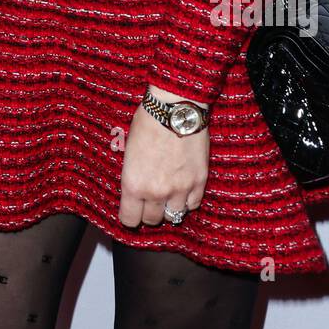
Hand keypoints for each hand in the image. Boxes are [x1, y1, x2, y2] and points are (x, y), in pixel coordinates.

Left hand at [119, 87, 208, 227]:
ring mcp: (180, 189)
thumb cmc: (147, 123)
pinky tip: (183, 189)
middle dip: (150, 211)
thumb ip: (133, 176)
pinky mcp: (199, 181)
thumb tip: (135, 190)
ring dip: (169, 206)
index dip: (130, 216)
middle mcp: (156, 192)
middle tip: (150, 199)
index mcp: (133, 184)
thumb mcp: (128, 151)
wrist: (174, 108)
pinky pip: (193, 204)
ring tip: (168, 193)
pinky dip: (187, 200)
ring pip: (174, 215)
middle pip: (152, 220)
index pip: (129, 220)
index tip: (132, 210)